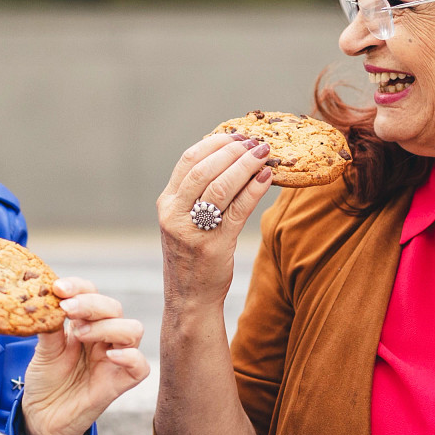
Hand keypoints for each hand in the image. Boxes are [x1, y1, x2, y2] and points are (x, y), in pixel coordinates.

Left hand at [20, 278, 150, 434]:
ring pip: (132, 330)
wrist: (42, 416)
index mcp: (85, 323)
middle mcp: (103, 338)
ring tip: (80, 335)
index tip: (58, 288)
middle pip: (114, 308)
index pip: (92, 293)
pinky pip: (141, 366)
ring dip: (107, 326)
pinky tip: (109, 356)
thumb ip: (50, 325)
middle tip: (67, 309)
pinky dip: (130, 357)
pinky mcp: (119, 383)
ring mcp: (114, 359)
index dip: (79, 286)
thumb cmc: (46, 380)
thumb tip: (47, 298)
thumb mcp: (43, 348)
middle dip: (91, 304)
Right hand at [155, 133, 275, 311]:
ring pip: (221, 186)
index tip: (236, 135)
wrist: (189, 299)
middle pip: (204, 169)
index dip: (214, 143)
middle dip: (232, 150)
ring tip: (265, 155)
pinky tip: (267, 178)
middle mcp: (174, 214)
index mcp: (166, 204)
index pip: (188, 161)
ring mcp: (192, 230)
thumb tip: (231, 159)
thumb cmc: (192, 257)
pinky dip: (254, 189)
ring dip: (245, 165)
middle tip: (254, 143)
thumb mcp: (185, 221)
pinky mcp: (214, 246)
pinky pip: (238, 209)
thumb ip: (198, 194)